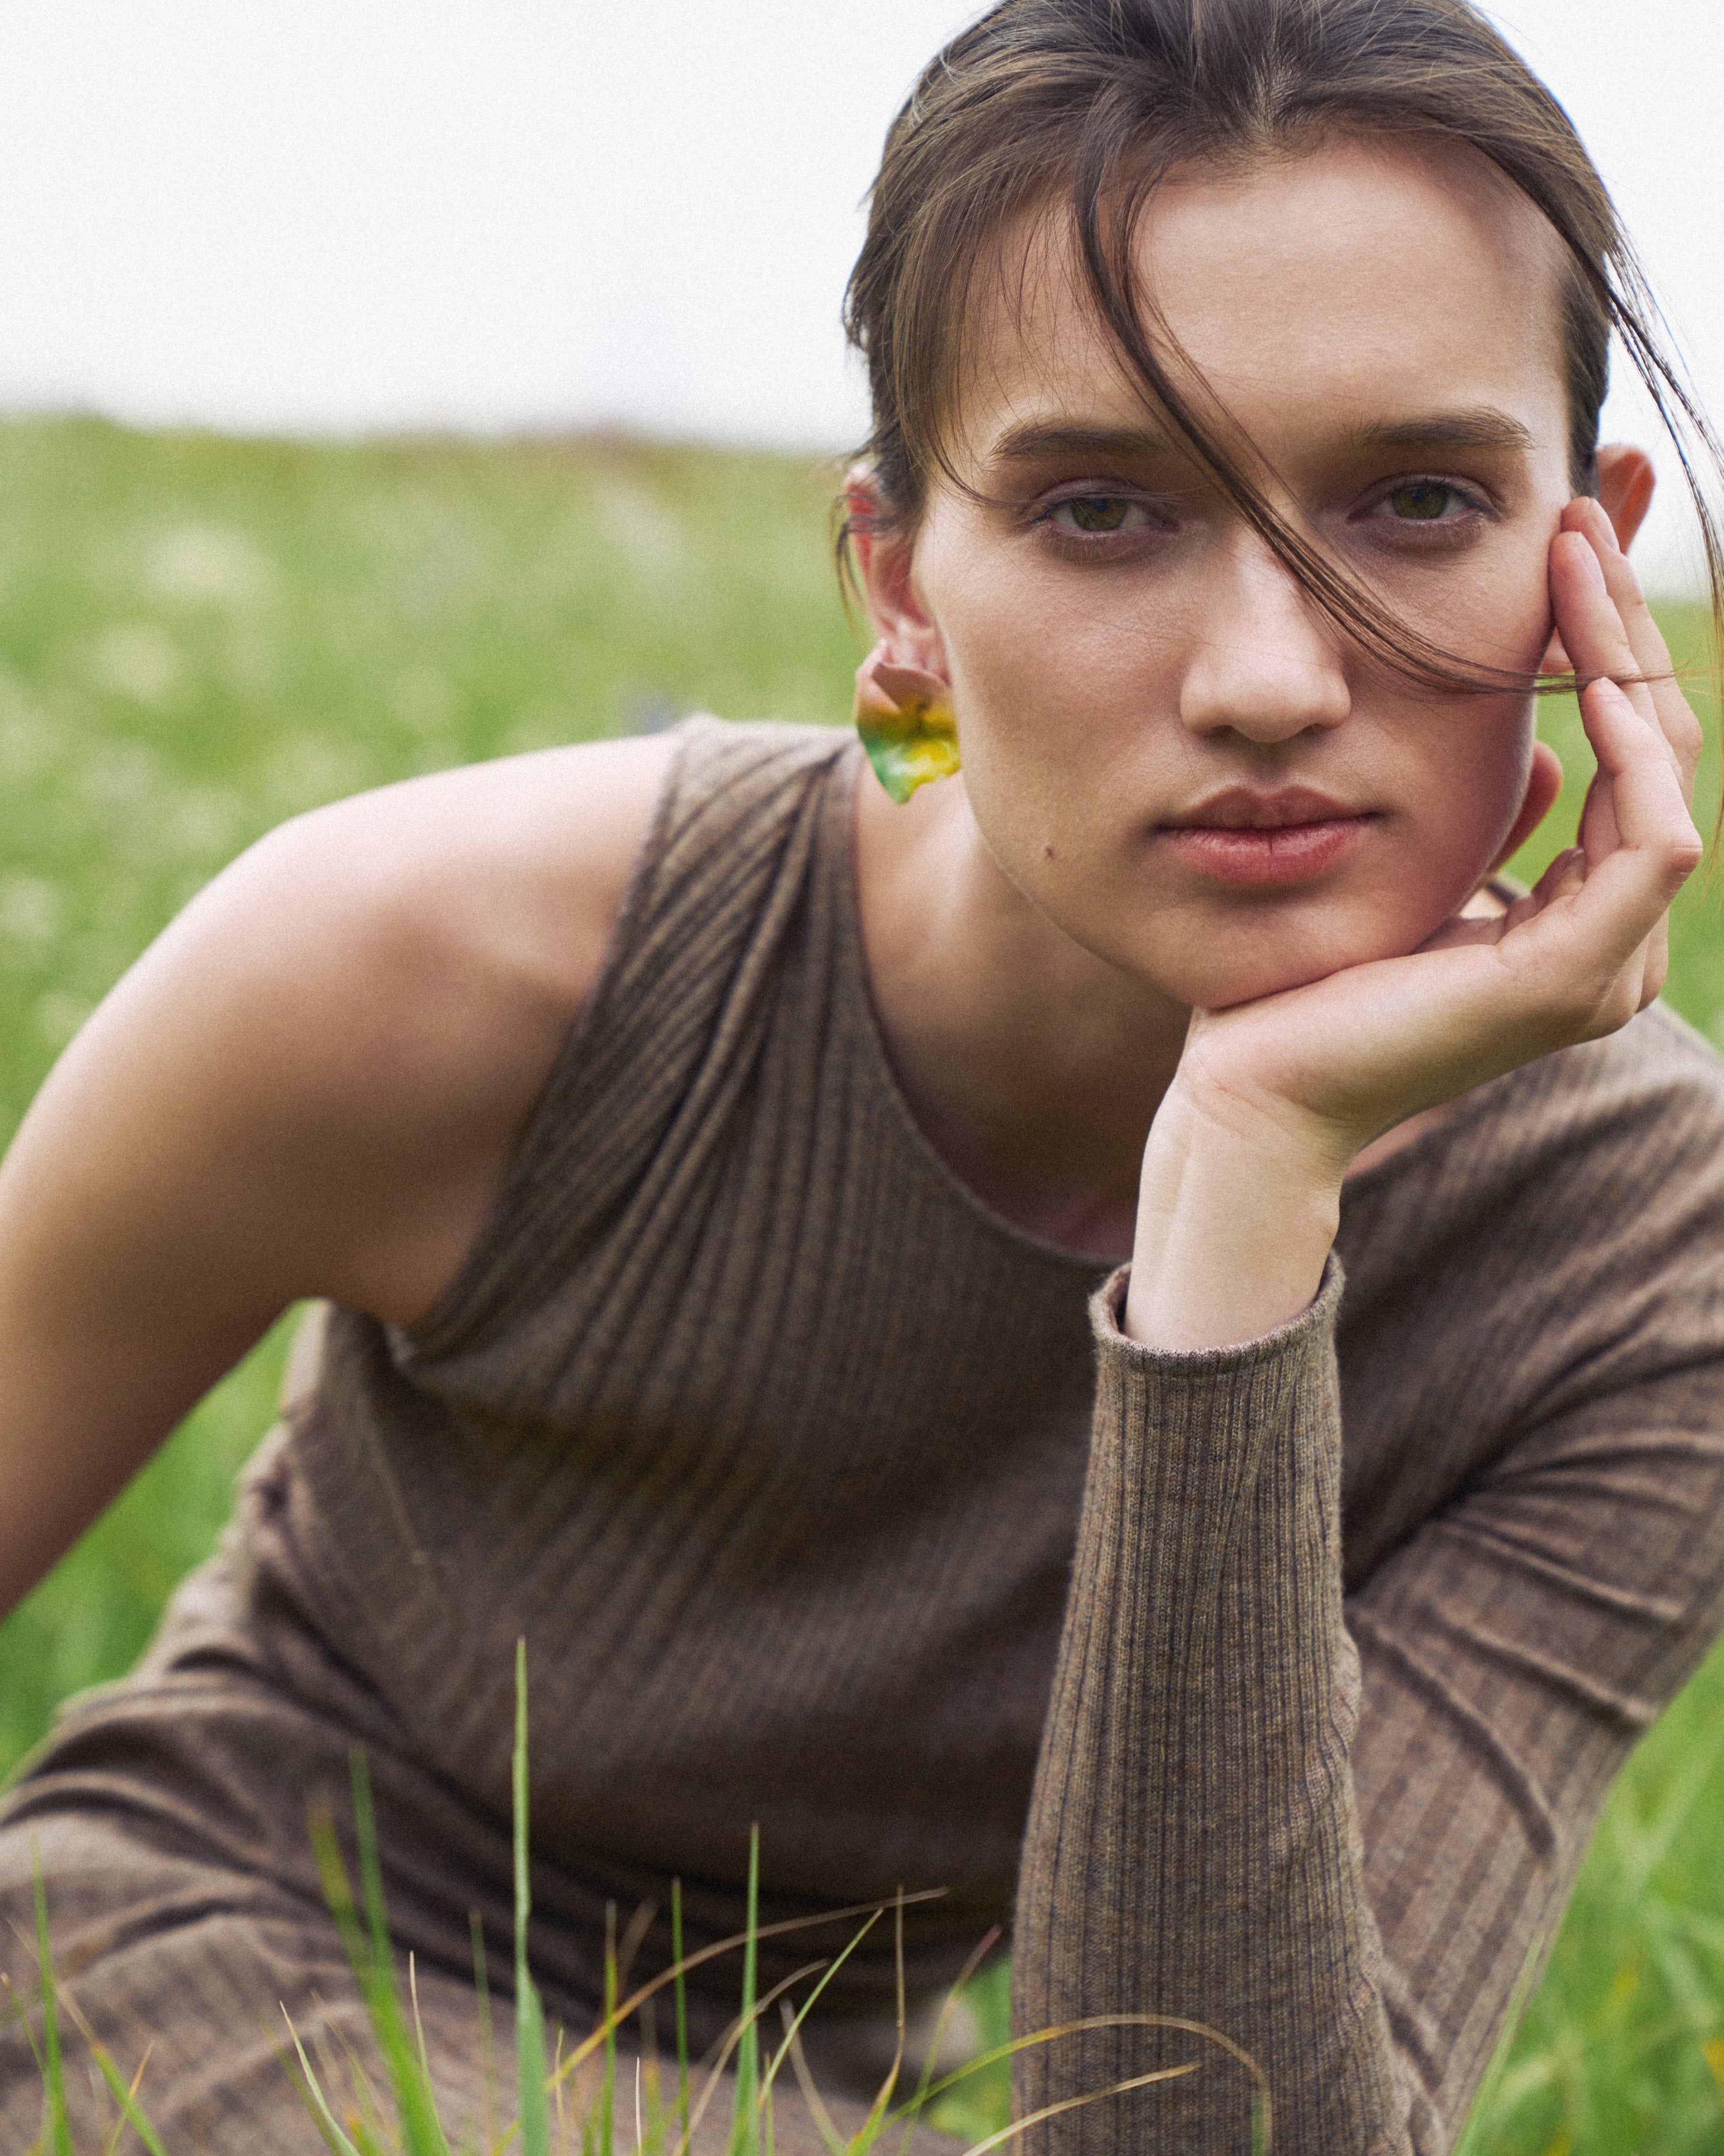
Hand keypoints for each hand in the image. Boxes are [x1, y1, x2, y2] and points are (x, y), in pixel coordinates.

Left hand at [1125, 500, 1702, 1348]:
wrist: (1252, 1084)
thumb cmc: (1311, 981)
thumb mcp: (1419, 871)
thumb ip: (1495, 820)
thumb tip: (1543, 750)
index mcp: (1582, 924)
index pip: (1632, 755)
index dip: (1610, 644)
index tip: (1565, 544)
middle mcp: (1612, 948)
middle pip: (1661, 748)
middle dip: (1624, 624)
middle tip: (1582, 516)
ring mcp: (1602, 970)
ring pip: (1667, 777)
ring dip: (1625, 656)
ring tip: (1574, 559)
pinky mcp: (1569, 981)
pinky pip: (1651, 844)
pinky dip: (1629, 752)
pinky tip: (1582, 677)